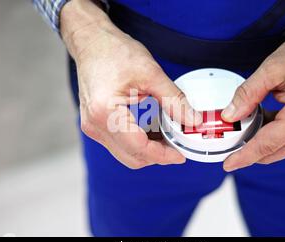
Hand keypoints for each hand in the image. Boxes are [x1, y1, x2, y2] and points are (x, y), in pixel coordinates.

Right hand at [61, 0, 201, 168]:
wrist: (91, 41)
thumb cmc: (114, 51)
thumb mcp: (151, 73)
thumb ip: (174, 100)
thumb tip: (193, 120)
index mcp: (105, 112)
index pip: (139, 148)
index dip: (163, 155)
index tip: (181, 155)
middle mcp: (94, 124)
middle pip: (131, 157)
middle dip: (157, 156)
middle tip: (178, 146)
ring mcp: (91, 126)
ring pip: (125, 154)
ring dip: (147, 151)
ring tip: (168, 138)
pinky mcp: (94, 124)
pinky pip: (118, 144)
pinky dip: (137, 143)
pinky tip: (153, 132)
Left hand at [221, 6, 284, 170]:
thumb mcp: (272, 69)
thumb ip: (248, 94)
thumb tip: (230, 115)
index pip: (267, 144)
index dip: (244, 156)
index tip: (228, 165)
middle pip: (272, 152)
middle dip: (249, 150)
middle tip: (229, 140)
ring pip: (280, 150)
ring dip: (260, 142)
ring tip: (245, 124)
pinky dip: (272, 136)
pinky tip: (262, 120)